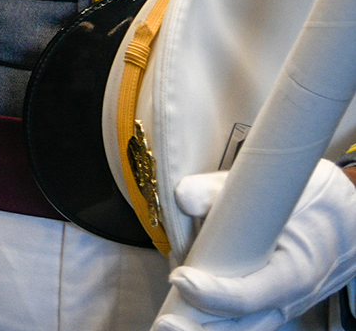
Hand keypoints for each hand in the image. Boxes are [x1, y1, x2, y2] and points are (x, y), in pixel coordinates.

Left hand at [154, 159, 355, 330]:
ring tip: (166, 324)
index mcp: (294, 271)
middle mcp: (285, 298)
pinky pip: (236, 321)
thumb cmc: (310, 202)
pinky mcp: (263, 306)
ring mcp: (275, 307)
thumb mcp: (273, 186)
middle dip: (199, 328)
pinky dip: (208, 319)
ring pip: (237, 329)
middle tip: (164, 322)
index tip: (180, 276)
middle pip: (241, 326)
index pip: (251, 295)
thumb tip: (185, 197)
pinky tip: (180, 310)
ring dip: (199, 328)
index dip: (213, 292)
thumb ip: (220, 189)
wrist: (343, 222)